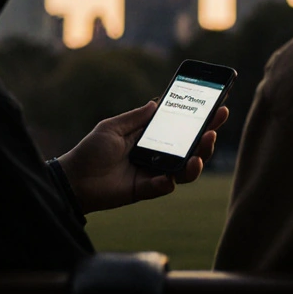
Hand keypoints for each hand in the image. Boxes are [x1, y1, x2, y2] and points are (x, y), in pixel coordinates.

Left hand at [58, 101, 229, 212]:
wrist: (75, 179)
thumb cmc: (91, 151)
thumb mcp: (113, 127)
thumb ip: (136, 118)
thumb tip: (156, 102)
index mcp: (150, 138)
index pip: (180, 128)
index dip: (199, 120)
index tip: (217, 108)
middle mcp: (156, 156)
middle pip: (190, 149)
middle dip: (206, 139)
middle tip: (214, 129)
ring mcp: (153, 174)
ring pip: (184, 170)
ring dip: (196, 162)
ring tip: (199, 155)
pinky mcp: (146, 190)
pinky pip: (164, 187)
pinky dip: (168, 182)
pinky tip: (168, 177)